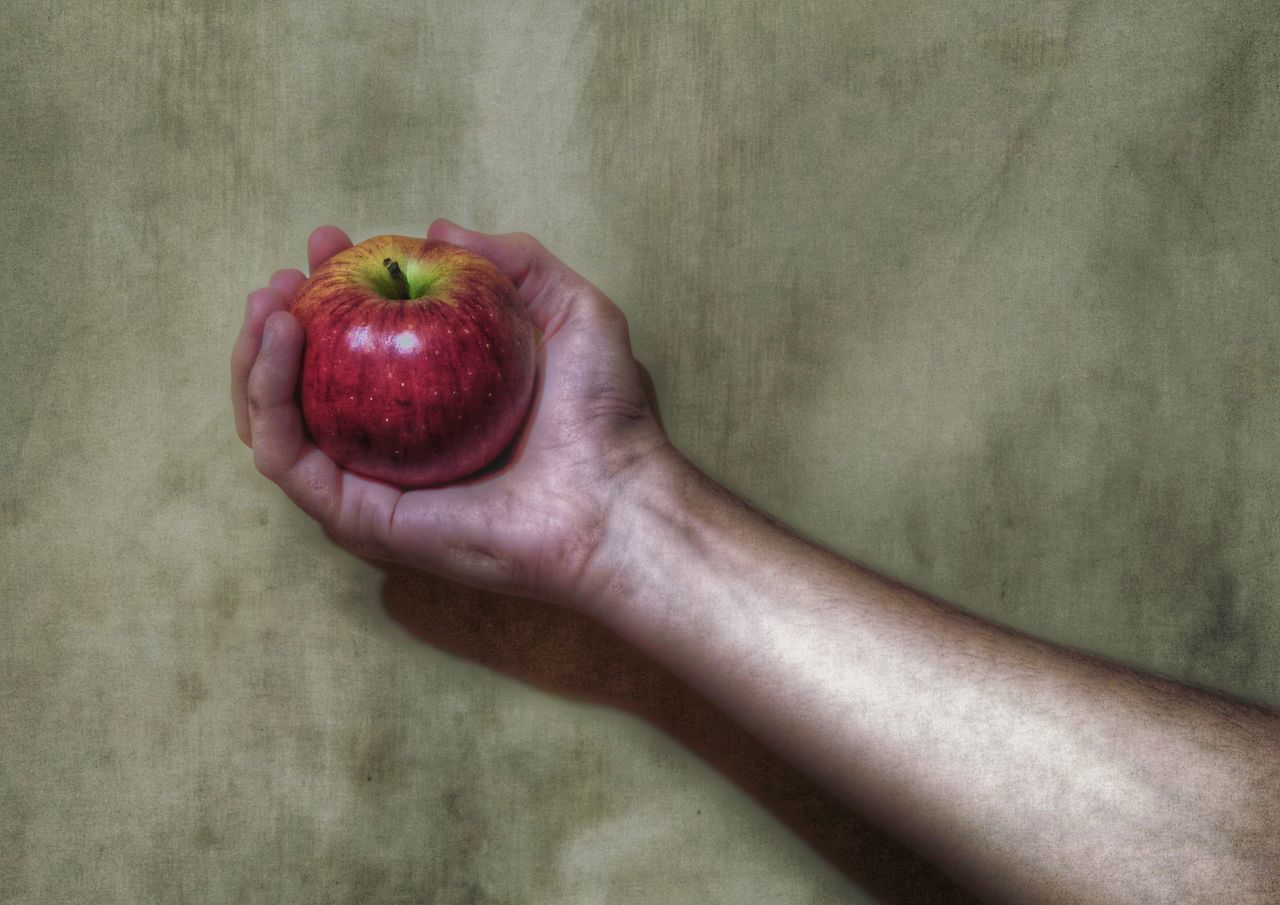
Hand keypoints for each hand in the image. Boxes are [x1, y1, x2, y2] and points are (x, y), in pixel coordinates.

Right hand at [231, 222, 673, 604]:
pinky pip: (289, 460)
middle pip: (304, 393)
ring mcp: (373, 488)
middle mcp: (395, 451)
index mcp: (431, 412)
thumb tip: (436, 231)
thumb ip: (513, 262)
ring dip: (255, 360)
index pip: (357, 352)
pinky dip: (268, 398)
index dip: (334, 292)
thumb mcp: (569, 309)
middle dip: (277, 326)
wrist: (616, 494)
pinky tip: (282, 340)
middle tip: (285, 276)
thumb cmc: (606, 414)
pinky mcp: (362, 520)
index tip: (329, 242)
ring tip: (268, 304)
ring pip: (277, 426)